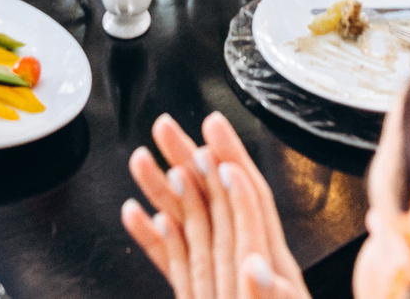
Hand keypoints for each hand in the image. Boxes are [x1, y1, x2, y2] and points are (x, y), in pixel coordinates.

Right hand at [123, 112, 309, 298]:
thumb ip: (270, 296)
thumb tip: (257, 267)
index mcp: (272, 266)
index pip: (251, 200)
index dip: (233, 160)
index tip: (213, 130)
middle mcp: (247, 263)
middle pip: (217, 201)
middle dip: (190, 159)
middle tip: (165, 127)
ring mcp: (223, 281)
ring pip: (191, 226)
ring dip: (165, 192)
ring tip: (139, 160)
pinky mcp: (206, 298)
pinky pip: (177, 262)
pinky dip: (156, 239)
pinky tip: (137, 218)